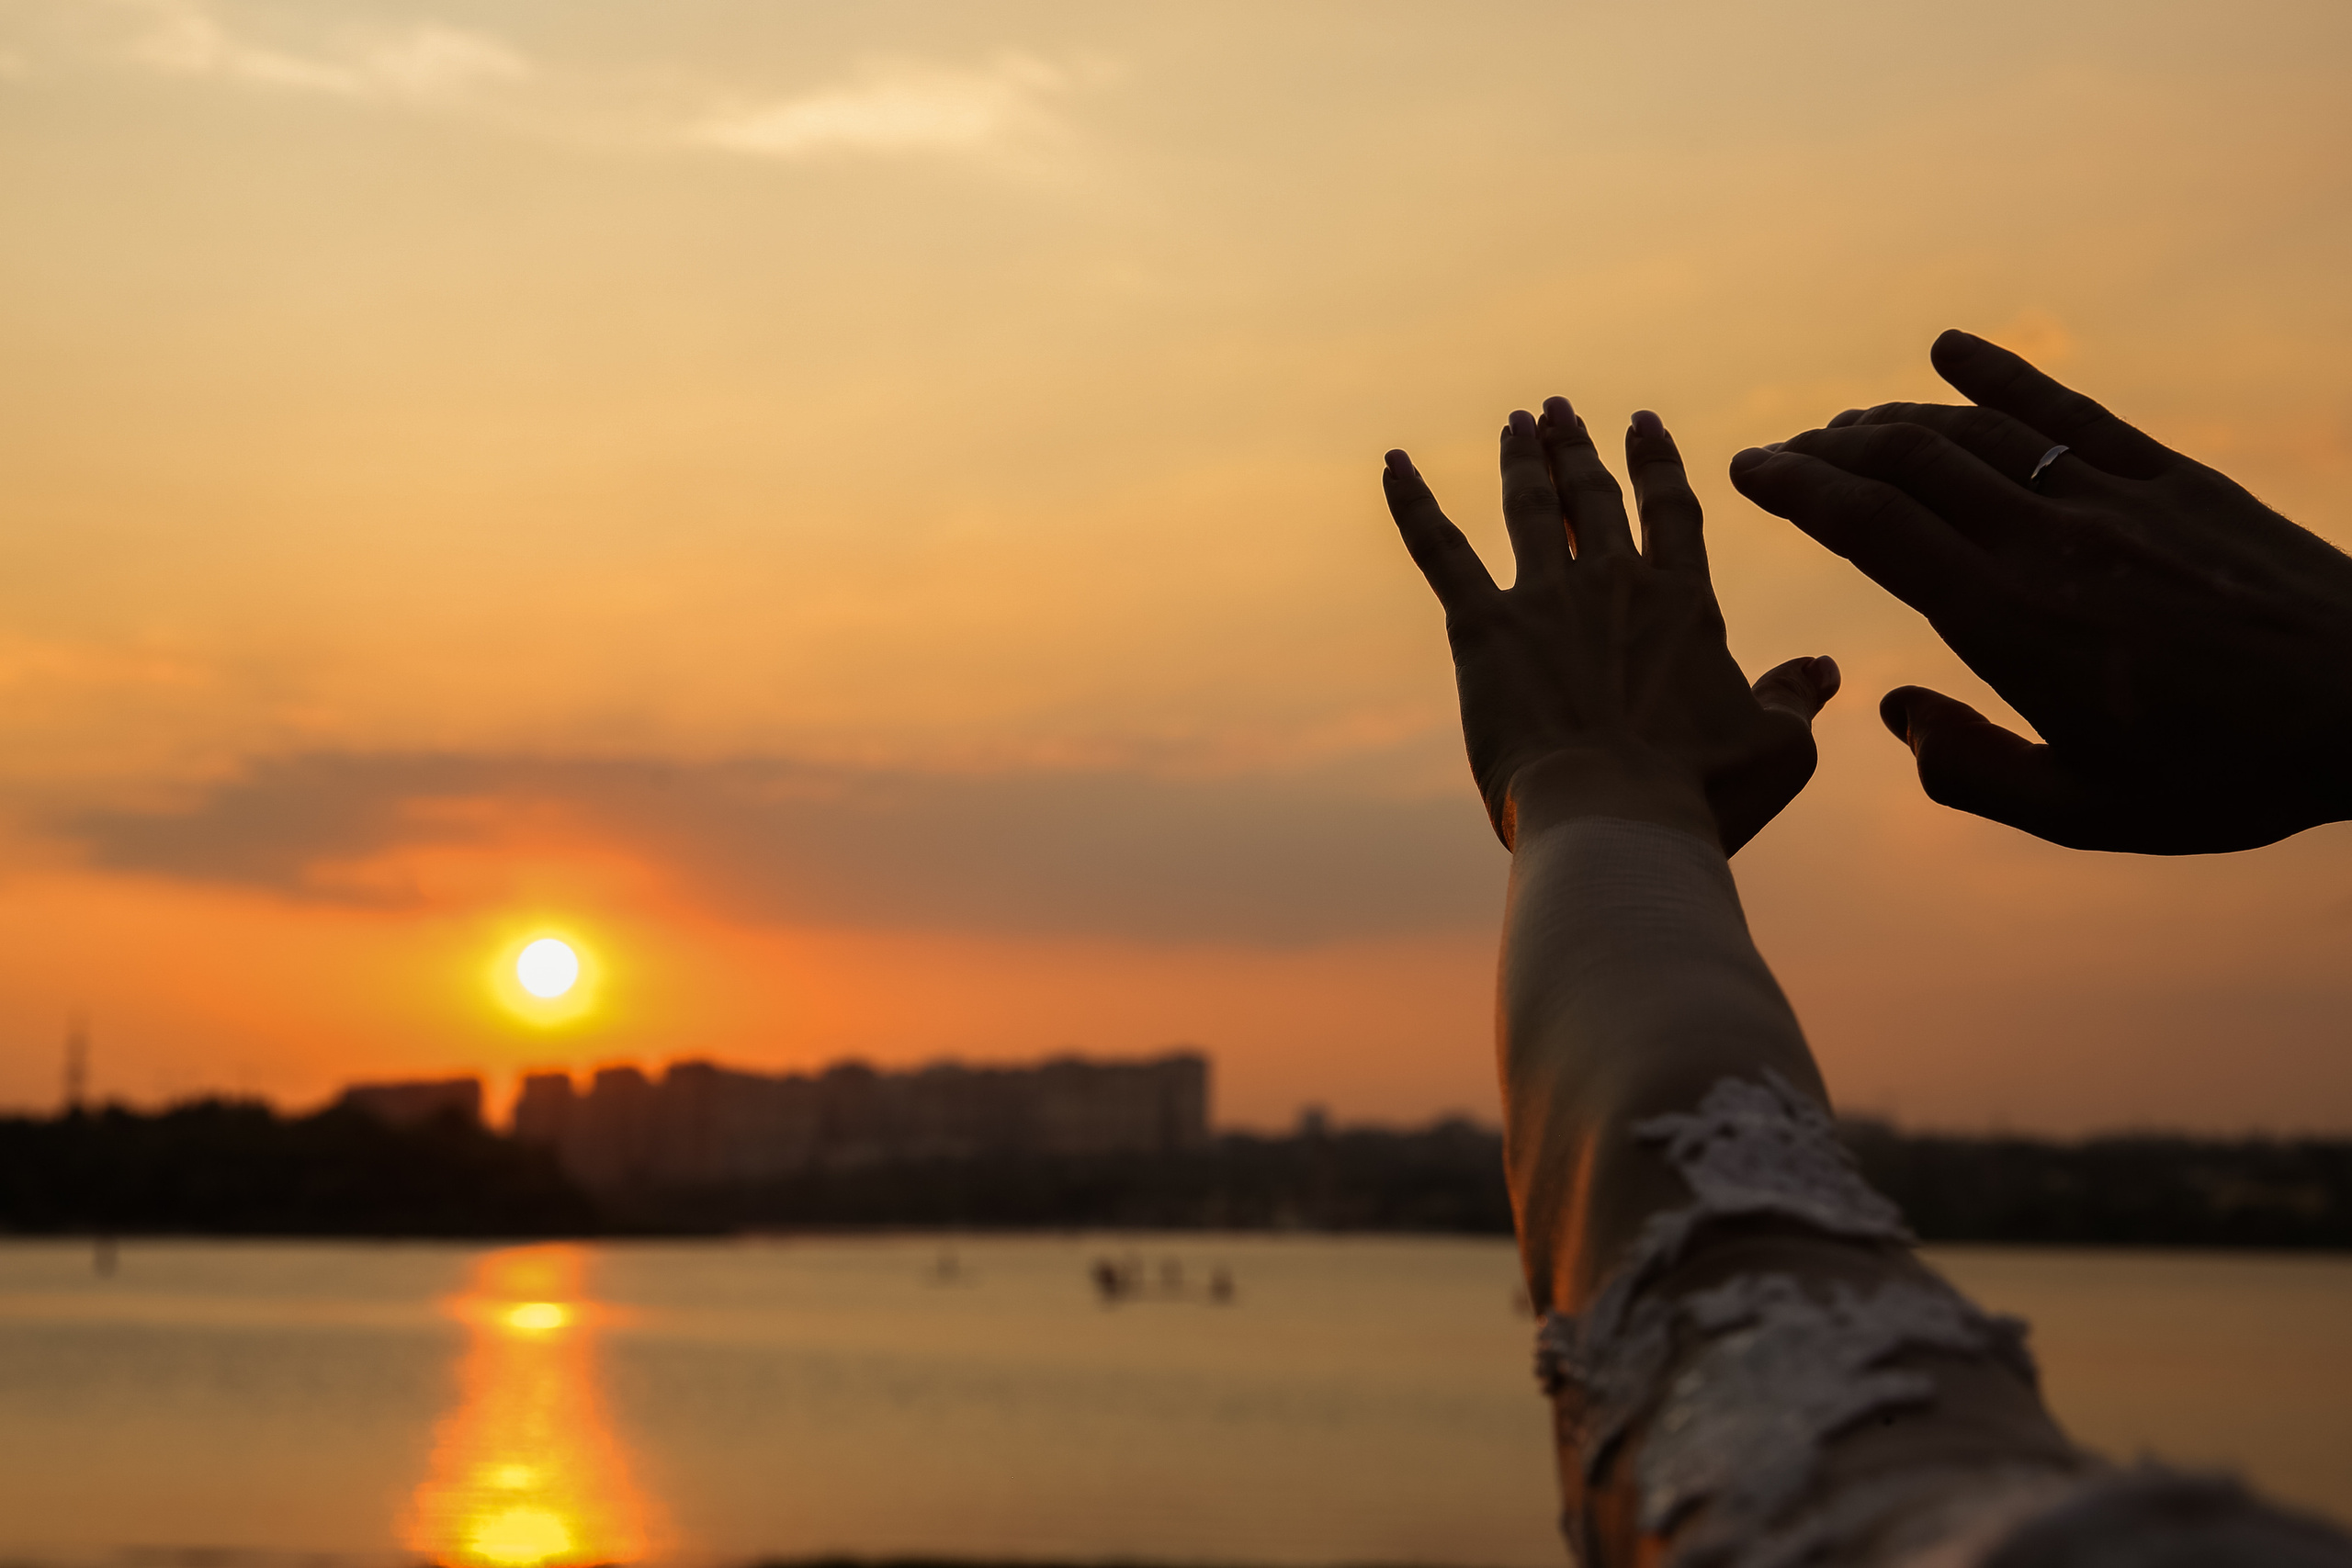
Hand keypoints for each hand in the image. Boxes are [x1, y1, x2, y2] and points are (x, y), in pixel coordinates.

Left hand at [1385, 400, 1838, 854]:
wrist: (1617, 816)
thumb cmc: (1702, 794)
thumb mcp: (1780, 748)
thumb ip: (1798, 698)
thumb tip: (1826, 667)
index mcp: (1684, 604)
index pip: (1671, 513)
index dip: (1657, 464)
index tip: (1645, 424)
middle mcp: (1615, 584)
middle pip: (1594, 497)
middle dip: (1578, 448)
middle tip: (1558, 410)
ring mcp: (1546, 599)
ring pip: (1531, 507)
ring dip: (1523, 460)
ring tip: (1517, 422)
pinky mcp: (1482, 628)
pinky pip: (1440, 550)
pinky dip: (1413, 503)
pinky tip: (1393, 463)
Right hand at [1730, 330, 2351, 852]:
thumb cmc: (2231, 776)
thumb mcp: (2085, 811)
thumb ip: (1972, 772)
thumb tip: (1895, 711)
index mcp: (2012, 625)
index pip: (1875, 530)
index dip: (1799, 491)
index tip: (1748, 470)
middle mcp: (2048, 544)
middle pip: (1909, 464)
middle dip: (1828, 450)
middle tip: (1779, 453)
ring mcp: (2112, 499)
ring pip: (1975, 433)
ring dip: (1895, 419)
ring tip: (1846, 427)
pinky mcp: (2174, 478)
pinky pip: (2069, 409)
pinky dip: (2001, 375)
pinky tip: (1950, 349)